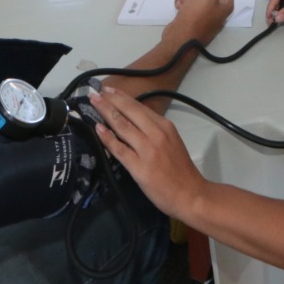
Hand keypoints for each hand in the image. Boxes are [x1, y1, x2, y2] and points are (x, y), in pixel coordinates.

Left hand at [89, 86, 207, 219]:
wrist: (190, 194)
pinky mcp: (139, 167)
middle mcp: (156, 134)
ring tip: (93, 103)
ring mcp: (147, 150)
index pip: (139, 107)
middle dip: (110, 100)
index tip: (108, 89)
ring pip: (122, 126)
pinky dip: (108, 138)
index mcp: (165, 126)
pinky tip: (98, 129)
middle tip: (94, 92)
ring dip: (106, 112)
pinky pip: (120, 149)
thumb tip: (132, 121)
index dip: (121, 97)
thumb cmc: (180, 170)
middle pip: (129, 112)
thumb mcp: (172, 142)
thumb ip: (154, 131)